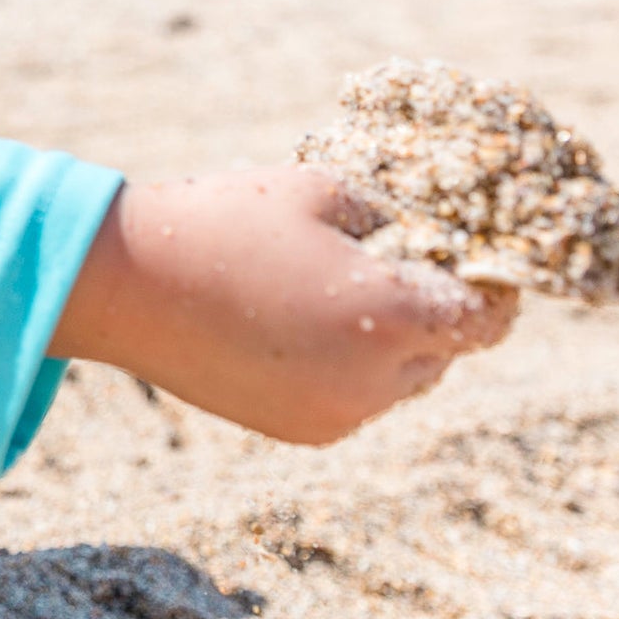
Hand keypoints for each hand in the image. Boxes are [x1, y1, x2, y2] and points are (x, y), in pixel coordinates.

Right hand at [50, 166, 517, 444]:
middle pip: (447, 351)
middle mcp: (375, 381)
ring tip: (336, 290)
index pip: (487, 317)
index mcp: (391, 315)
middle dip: (434, 308)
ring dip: (392, 341)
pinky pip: (356, 399)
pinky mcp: (299, 430)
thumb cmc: (224, 219)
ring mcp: (337, 414)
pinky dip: (348, 367)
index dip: (491, 286)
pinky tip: (299, 321)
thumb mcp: (321, 188)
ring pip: (404, 380)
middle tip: (397, 261)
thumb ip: (396, 213)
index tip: (474, 256)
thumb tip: (441, 231)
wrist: (127, 284)